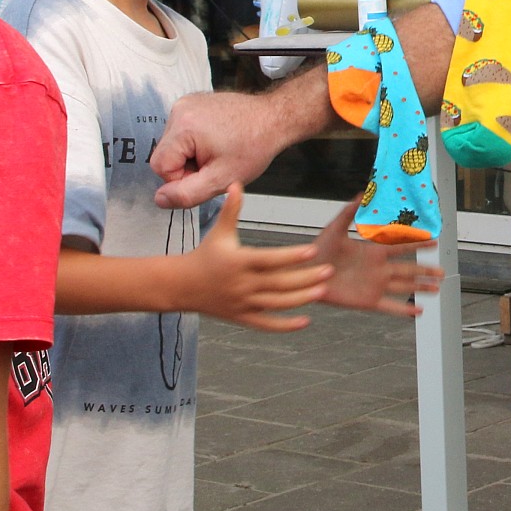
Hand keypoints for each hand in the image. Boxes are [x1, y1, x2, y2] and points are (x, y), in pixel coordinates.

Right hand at [152, 92, 284, 209]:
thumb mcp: (221, 179)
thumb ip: (187, 194)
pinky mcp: (193, 103)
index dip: (182, 179)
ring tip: (219, 152)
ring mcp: (186, 103)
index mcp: (183, 126)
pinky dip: (196, 143)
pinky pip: (182, 133)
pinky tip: (217, 141)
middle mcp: (180, 109)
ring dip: (191, 156)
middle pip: (165, 155)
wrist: (274, 119)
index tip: (208, 174)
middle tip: (216, 164)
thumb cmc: (254, 145)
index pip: (160, 167)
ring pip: (173, 145)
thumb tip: (160, 199)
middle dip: (187, 167)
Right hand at [178, 186, 336, 331]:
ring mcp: (242, 303)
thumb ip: (231, 209)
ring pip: (276, 304)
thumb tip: (235, 183)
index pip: (270, 259)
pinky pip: (266, 324)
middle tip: (329, 270)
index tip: (313, 250)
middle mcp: (241, 284)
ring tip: (322, 290)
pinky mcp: (241, 317)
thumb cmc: (204, 254)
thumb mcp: (219, 232)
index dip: (292, 256)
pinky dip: (285, 326)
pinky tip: (305, 322)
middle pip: (279, 283)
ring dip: (301, 299)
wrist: (181, 285)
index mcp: (238, 261)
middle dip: (306, 278)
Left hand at [307, 203, 437, 317]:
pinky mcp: (368, 300)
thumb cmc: (318, 250)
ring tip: (437, 289)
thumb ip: (350, 211)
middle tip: (442, 271)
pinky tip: (418, 312)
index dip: (418, 243)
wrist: (305, 273)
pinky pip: (390, 306)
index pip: (402, 246)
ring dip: (421, 288)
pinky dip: (405, 310)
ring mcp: (374, 285)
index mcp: (373, 251)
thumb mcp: (335, 227)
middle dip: (426, 270)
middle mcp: (378, 269)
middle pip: (408, 269)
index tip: (434, 240)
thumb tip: (363, 193)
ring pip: (404, 287)